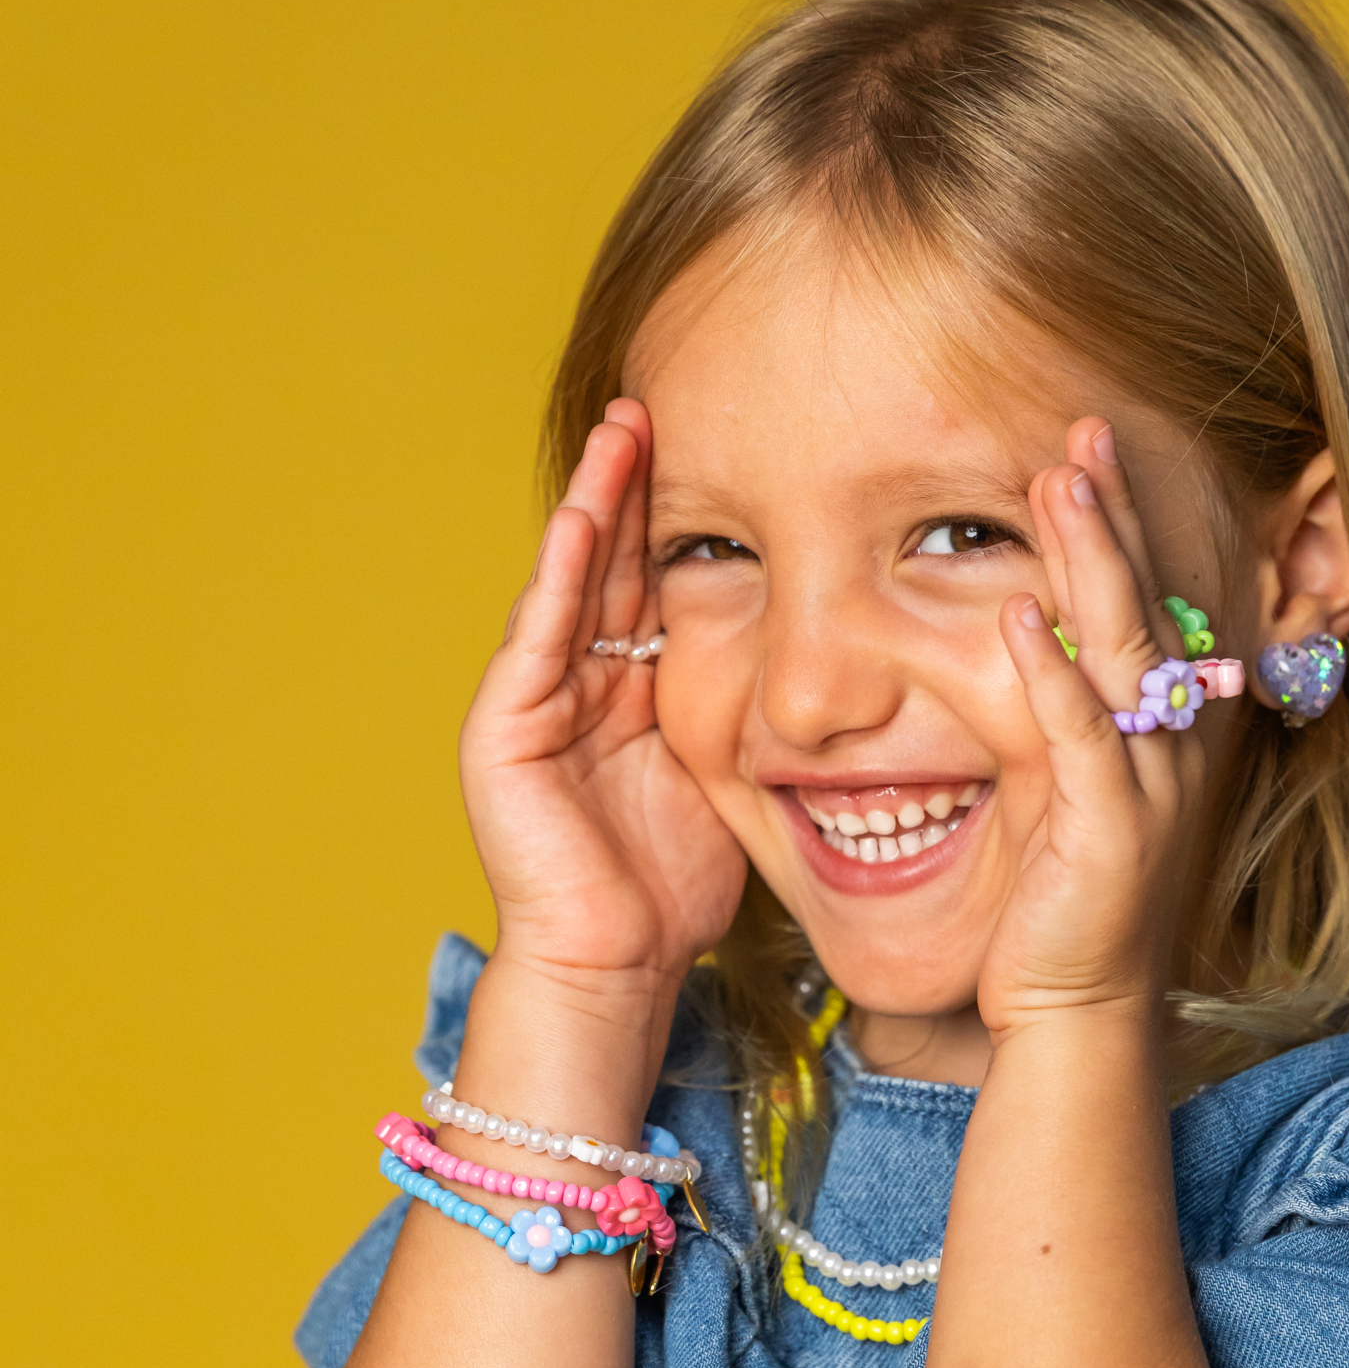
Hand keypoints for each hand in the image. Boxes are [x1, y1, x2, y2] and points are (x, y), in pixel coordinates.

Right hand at [459, 401, 746, 995]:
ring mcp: (531, 703)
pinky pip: (539, 637)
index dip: (676, 517)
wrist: (612, 966)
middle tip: (658, 401)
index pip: (651, 582)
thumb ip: (743, 713)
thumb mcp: (723, 775)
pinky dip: (564, 576)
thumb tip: (827, 672)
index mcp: (623, 692)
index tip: (715, 444)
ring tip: (621, 429)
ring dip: (595, 503)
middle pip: (610, 563)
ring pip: (571, 582)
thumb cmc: (670, 889)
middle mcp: (573, 684)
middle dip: (631, 484)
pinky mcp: (503, 731)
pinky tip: (589, 519)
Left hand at [976, 416, 1206, 1039]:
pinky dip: (1048, 676)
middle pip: (1145, 606)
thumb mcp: (1065, 792)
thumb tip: (1017, 632)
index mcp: (1161, 731)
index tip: (1088, 447)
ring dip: (1088, 563)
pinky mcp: (1111, 832)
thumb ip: (1057, 715)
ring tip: (1056, 485)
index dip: (1125, 526)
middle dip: (1114, 515)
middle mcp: (1170, 747)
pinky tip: (1014, 620)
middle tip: (1083, 430)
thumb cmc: (1062, 903)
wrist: (1075, 1012)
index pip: (1148, 604)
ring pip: (1122, 652)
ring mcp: (1148, 787)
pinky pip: (1080, 737)